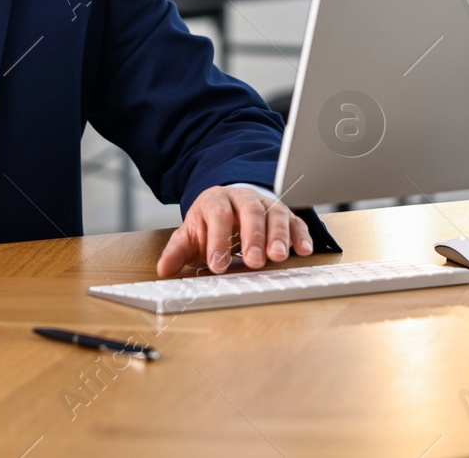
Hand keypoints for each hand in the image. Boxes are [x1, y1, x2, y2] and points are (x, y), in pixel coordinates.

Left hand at [156, 185, 312, 277]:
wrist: (228, 204)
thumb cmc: (210, 223)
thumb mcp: (190, 235)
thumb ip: (177, 251)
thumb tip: (164, 269)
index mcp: (216, 201)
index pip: (218, 215)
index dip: (218, 239)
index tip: (218, 264)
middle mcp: (243, 199)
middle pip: (250, 212)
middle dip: (253, 237)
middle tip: (254, 261)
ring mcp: (266, 205)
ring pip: (275, 214)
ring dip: (278, 236)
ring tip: (277, 257)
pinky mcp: (285, 215)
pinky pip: (296, 222)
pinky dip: (300, 235)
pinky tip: (303, 250)